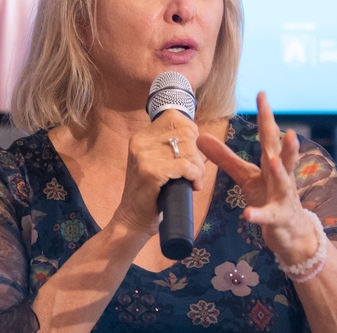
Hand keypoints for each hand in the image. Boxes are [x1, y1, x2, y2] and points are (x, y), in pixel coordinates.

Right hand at [113, 110, 204, 235]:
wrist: (133, 219)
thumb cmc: (152, 193)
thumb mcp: (159, 163)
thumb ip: (174, 148)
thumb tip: (203, 139)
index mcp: (142, 137)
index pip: (174, 117)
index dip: (190, 132)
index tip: (192, 151)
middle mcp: (141, 141)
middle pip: (186, 133)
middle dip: (198, 153)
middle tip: (195, 172)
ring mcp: (144, 155)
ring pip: (188, 149)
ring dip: (198, 167)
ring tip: (194, 180)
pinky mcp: (150, 171)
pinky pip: (184, 165)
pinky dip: (194, 175)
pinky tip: (193, 184)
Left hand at [197, 92, 316, 261]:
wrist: (292, 232)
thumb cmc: (269, 197)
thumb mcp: (246, 176)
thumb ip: (225, 158)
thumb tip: (201, 137)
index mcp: (271, 163)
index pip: (268, 135)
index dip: (266, 115)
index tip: (262, 94)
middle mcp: (281, 176)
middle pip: (280, 154)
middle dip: (282, 139)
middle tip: (284, 125)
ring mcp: (283, 197)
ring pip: (283, 182)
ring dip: (279, 171)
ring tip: (274, 161)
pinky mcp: (278, 218)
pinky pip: (268, 216)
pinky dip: (258, 215)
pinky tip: (247, 214)